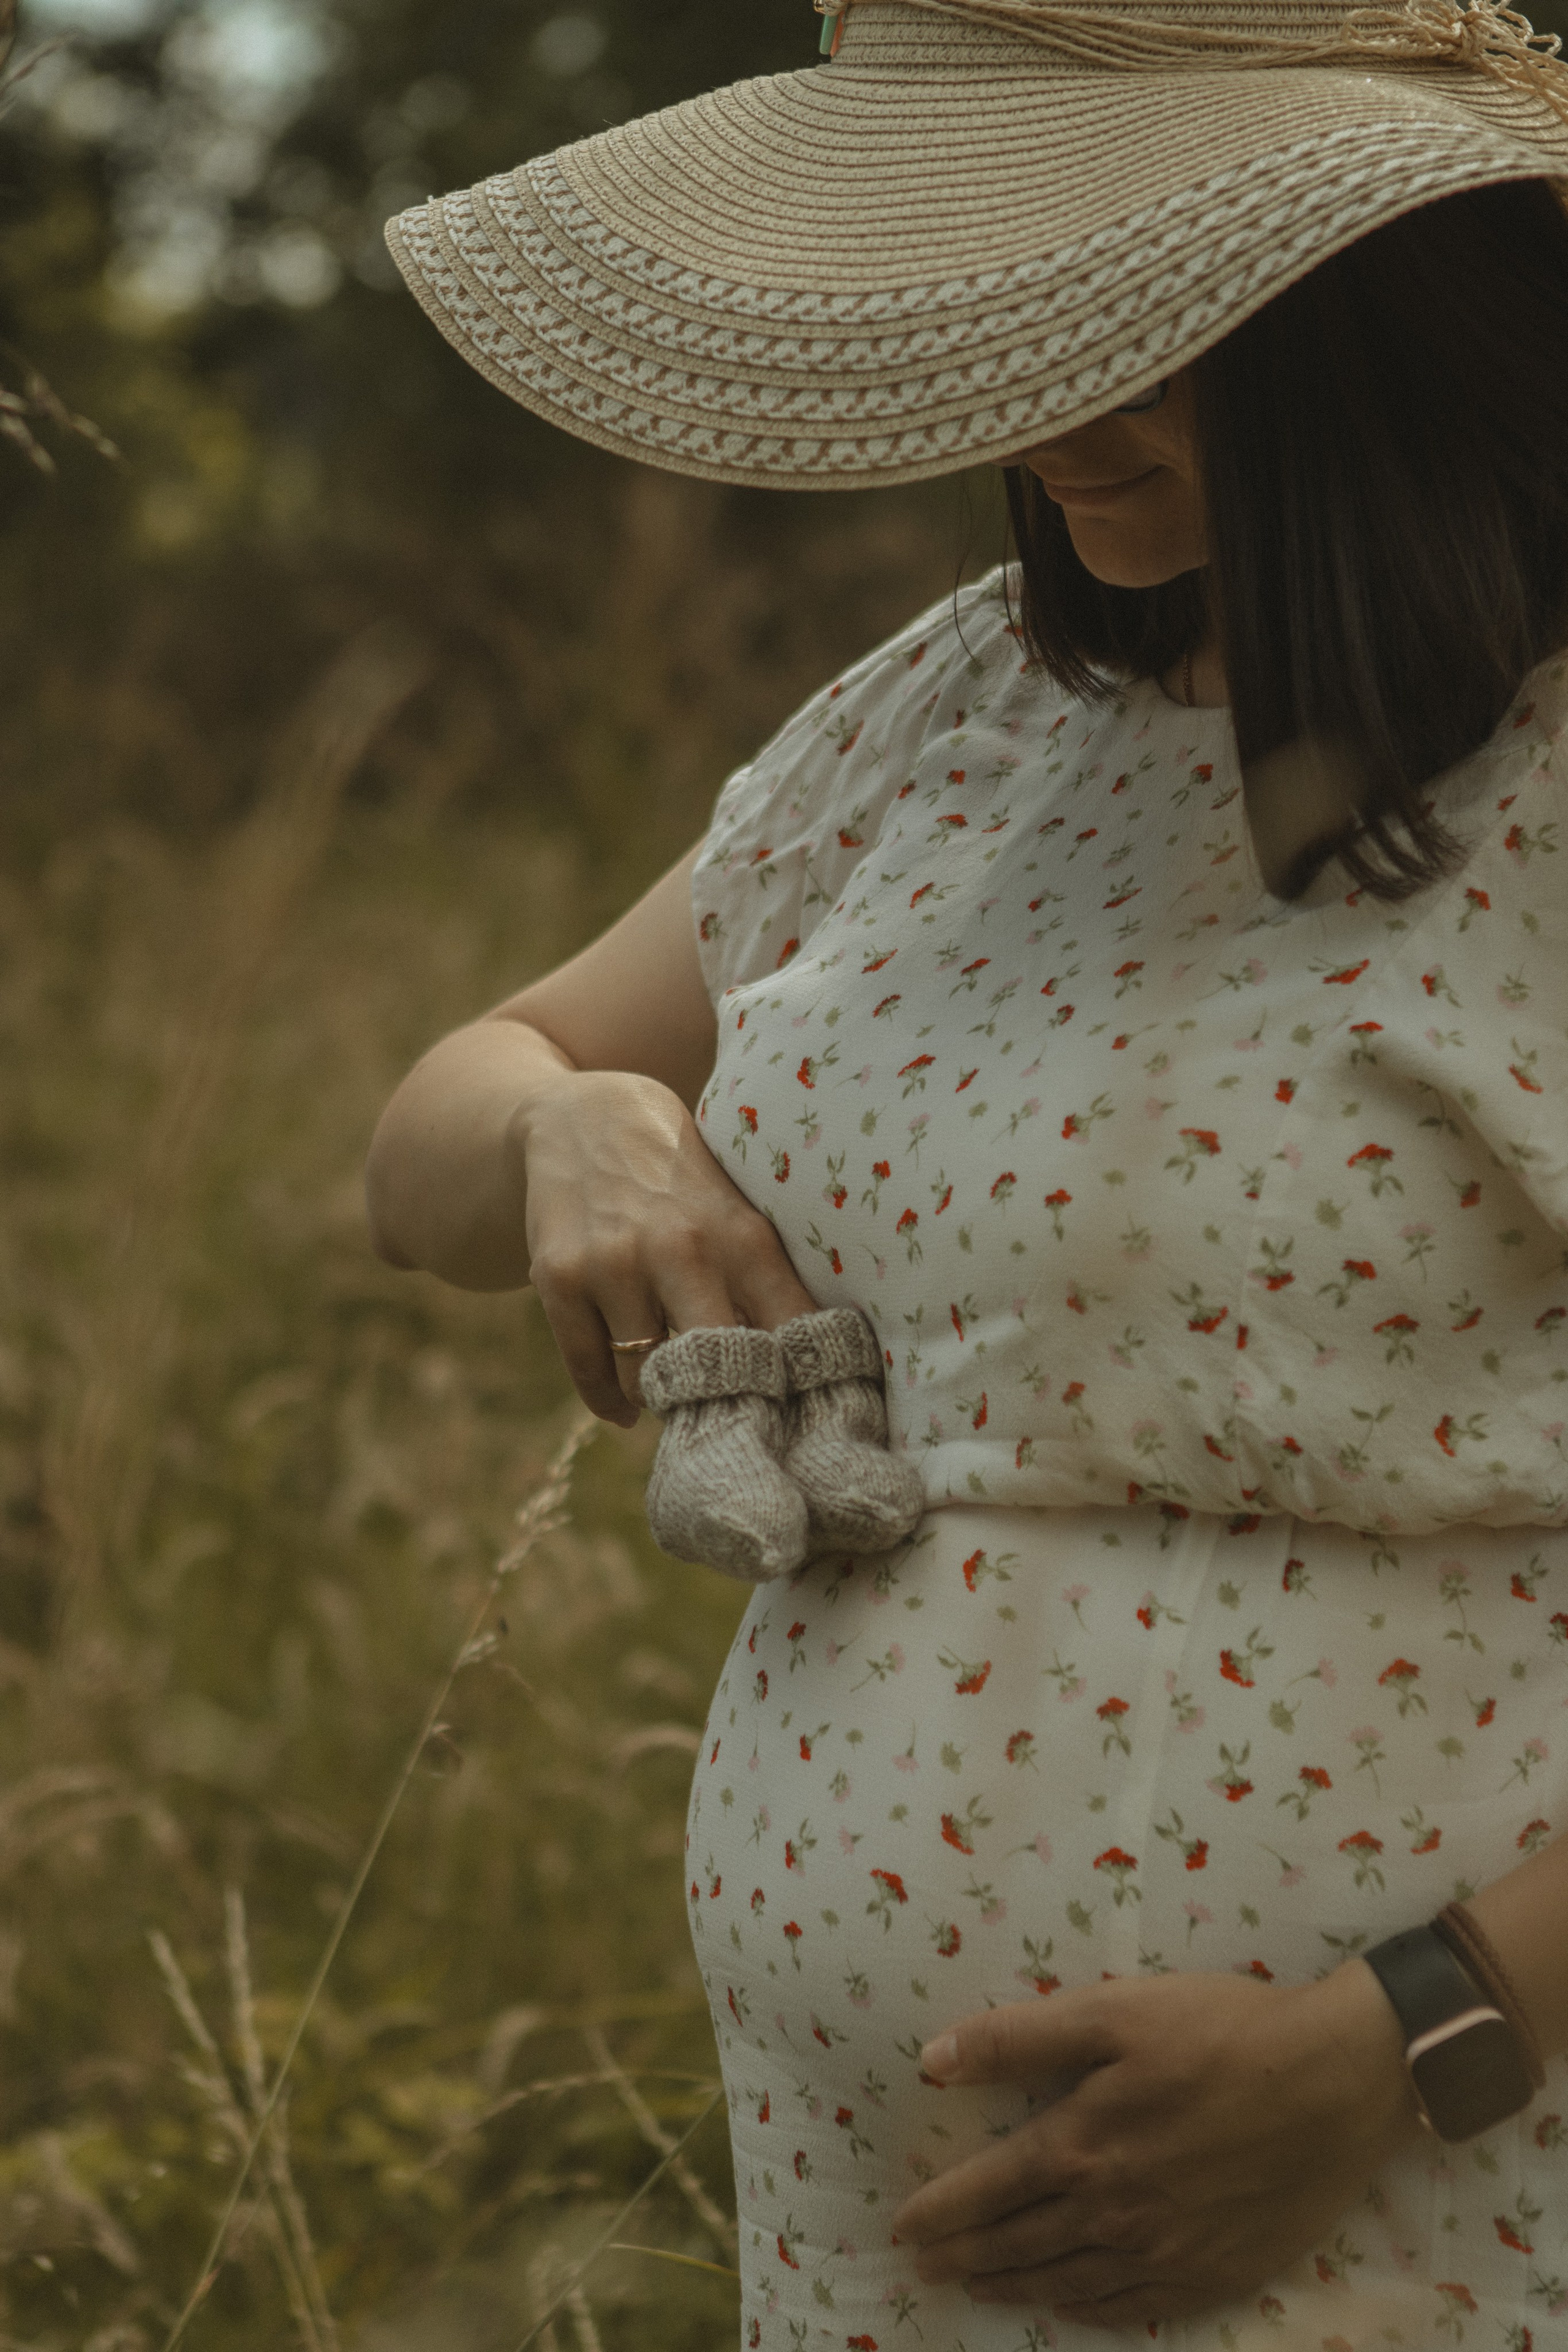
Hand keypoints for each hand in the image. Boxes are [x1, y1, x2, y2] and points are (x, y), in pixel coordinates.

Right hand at [516, 1068, 817, 1424]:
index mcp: (744, 1237)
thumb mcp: (737, 1214)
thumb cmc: (682, 1184)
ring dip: (660, 1399)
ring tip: (672, 1394)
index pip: (789, 1335)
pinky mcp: (560, 1277)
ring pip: (645, 1380)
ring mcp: (615, 1265)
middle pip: (717, 1372)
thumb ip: (766, 1283)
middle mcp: (682, 1250)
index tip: (804, 1418)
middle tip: (731, 1423)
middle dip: (725, 1407)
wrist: (585, 1119)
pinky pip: (590, 1372)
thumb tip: (812, 1372)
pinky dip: (609, 1401)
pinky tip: (625, 1405)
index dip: (801, 1387)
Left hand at [891, 1961, 1421, 2331]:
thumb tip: (934, 2060)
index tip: (903, 2226)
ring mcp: (1166, 2251)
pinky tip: (1071, 2305)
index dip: (940, 2210)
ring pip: (1070, 2280)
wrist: (1336, 2081)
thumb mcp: (1113, 2011)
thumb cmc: (1222, 2031)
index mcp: (1083, 2144)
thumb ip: (1019, 2039)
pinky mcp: (1214, 2271)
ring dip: (1016, 2285)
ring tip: (979, 2288)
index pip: (987, 2189)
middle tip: (926, 2267)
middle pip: (1020, 2243)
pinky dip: (1090, 2308)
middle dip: (965, 2256)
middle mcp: (1114, 2211)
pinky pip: (1134, 2306)